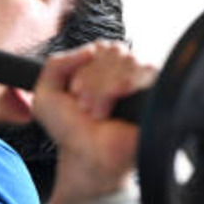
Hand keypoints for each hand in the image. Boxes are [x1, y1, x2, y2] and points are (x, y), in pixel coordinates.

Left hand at [32, 41, 156, 201]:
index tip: (74, 94)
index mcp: (104, 67)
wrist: (86, 156)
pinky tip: (107, 110)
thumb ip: (56, 62)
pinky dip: (116, 88)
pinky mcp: (158, 94)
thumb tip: (90, 49)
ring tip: (95, 113)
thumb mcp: (46, 92)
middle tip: (84, 106)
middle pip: (114, 51)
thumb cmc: (70, 129)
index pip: (100, 47)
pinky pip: (144, 71)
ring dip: (101, 89)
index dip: (83, 69)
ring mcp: (143, 83)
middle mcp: (126, 72)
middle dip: (91, 80)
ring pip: (127, 60)